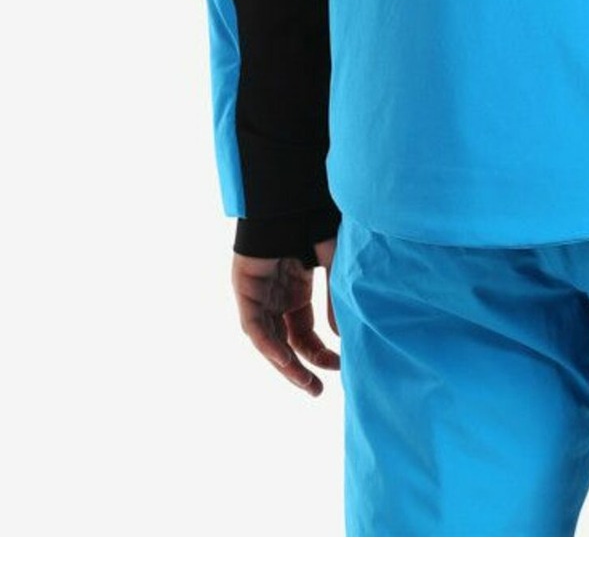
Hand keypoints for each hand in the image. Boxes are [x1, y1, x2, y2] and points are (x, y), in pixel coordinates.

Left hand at [231, 236, 340, 395]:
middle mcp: (276, 296)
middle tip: (317, 390)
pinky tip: (285, 358)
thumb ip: (336, 300)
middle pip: (286, 342)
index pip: (305, 333)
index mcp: (296, 291)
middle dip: (302, 367)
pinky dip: (268, 344)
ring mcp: (259, 293)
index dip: (320, 352)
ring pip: (269, 339)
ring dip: (285, 364)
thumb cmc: (315, 222)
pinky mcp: (245, 287)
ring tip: (306, 383)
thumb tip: (344, 335)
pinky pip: (254, 325)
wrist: (291, 197)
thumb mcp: (334, 265)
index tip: (340, 366)